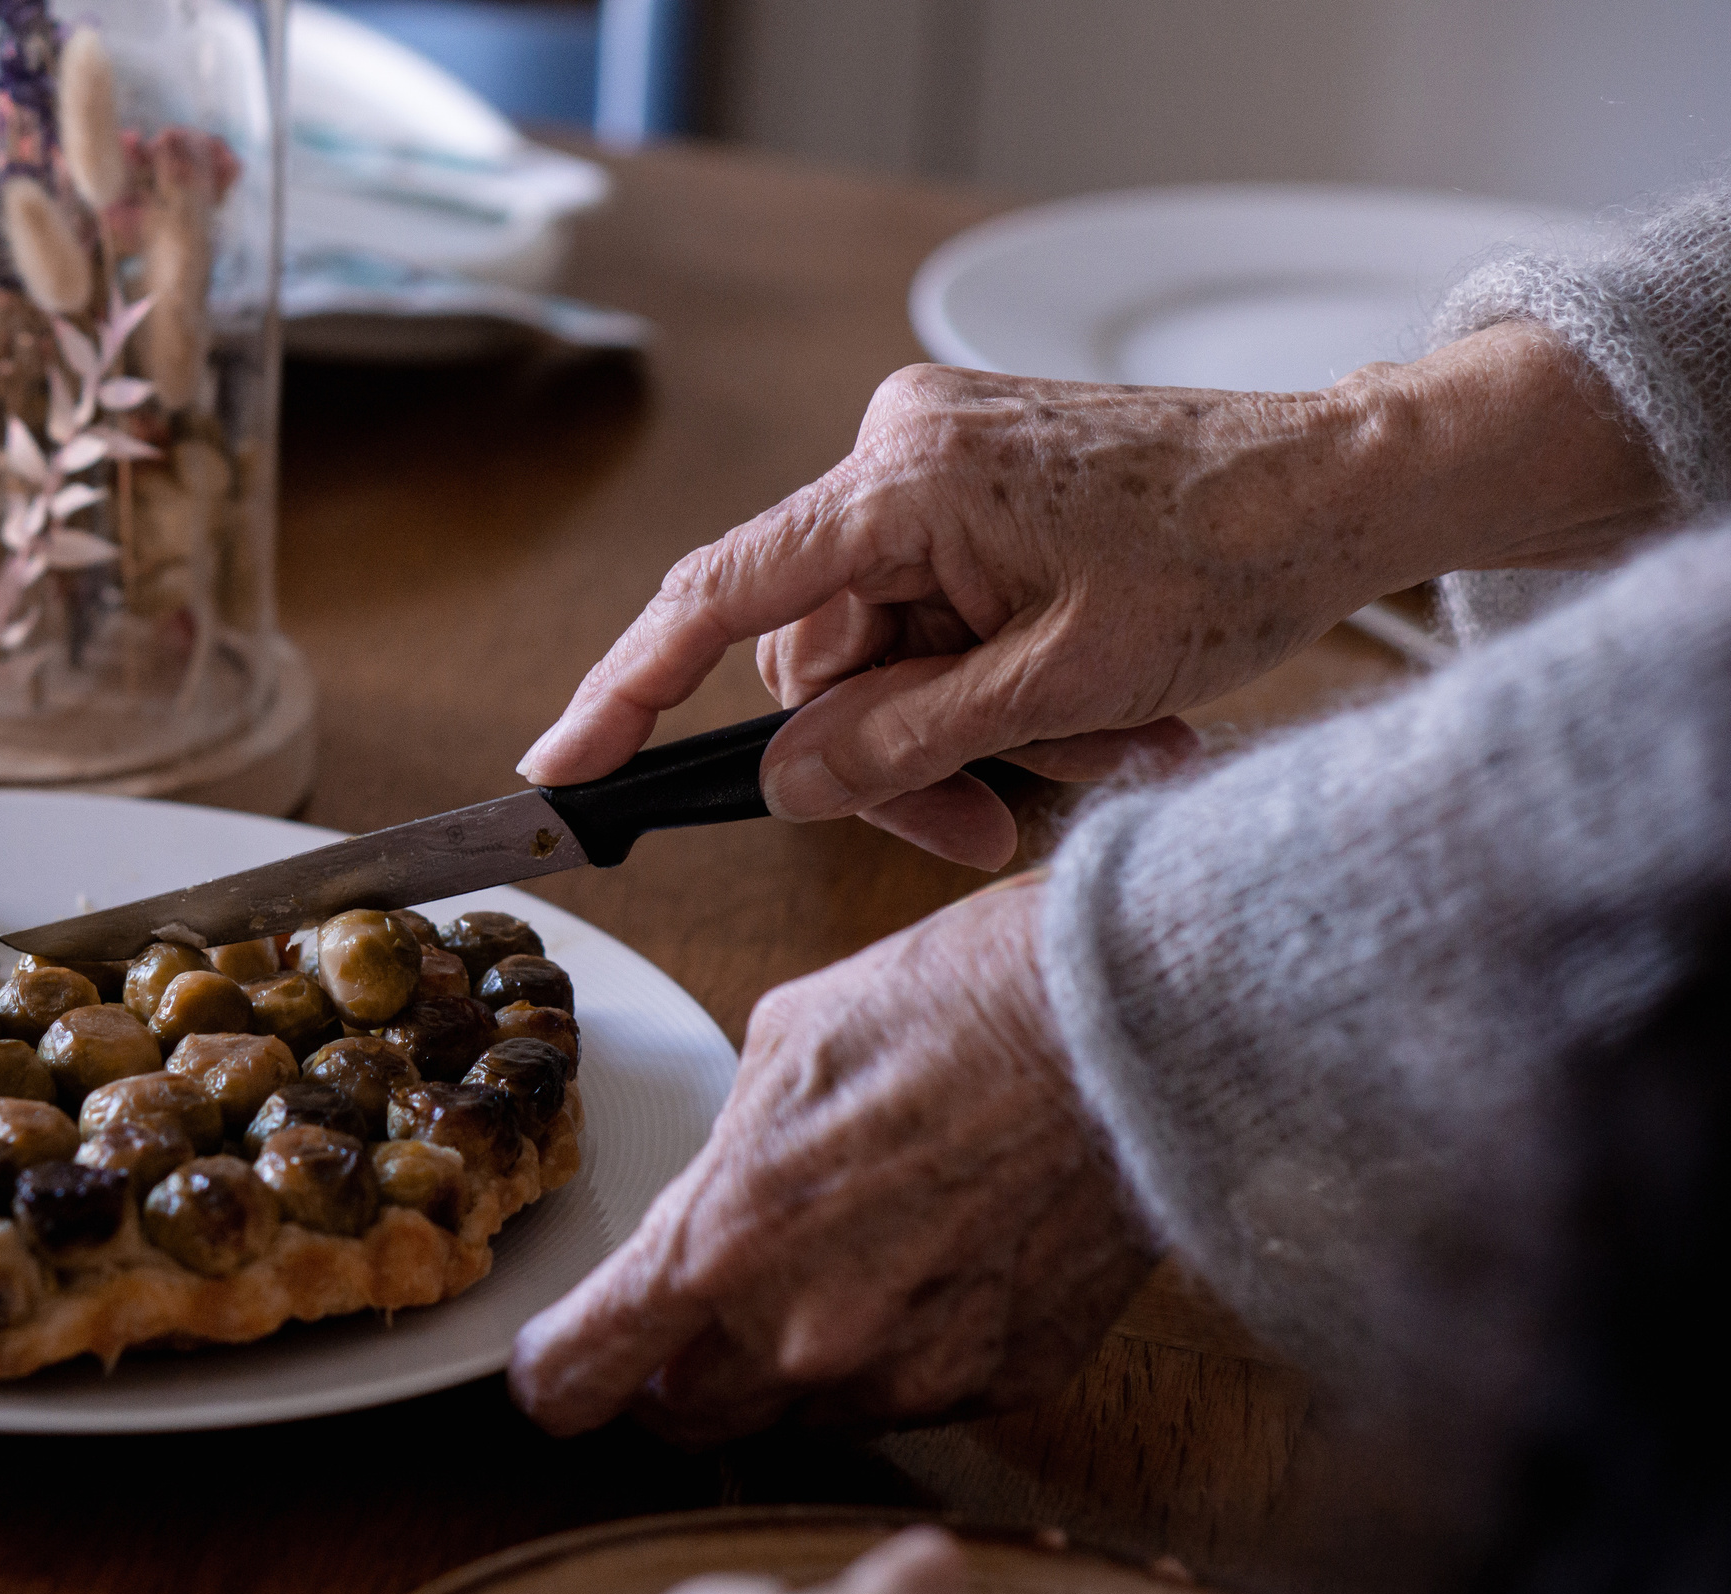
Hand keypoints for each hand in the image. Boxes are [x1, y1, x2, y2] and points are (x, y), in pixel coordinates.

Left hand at [509, 877, 1155, 1439]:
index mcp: (720, 1243)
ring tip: (854, 1254)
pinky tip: (940, 1261)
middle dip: (679, 1374)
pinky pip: (916, 1397)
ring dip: (799, 1364)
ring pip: (807, 1414)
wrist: (1127, 1024)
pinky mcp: (1003, 1381)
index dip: (557, 1378)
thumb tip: (722, 1190)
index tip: (557, 1369)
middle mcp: (804, 1335)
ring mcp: (909, 1371)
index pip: (582, 1376)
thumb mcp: (784, 1044)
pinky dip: (907, 1352)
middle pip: (689, 1418)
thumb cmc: (955, 1005)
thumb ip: (730, 1155)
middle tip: (702, 1313)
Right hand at [520, 324, 1669, 868]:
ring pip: (886, 652)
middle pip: (820, 656)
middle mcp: (898, 449)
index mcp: (905, 477)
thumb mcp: (1059, 687)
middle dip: (901, 755)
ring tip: (1110, 756)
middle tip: (991, 828)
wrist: (1349, 485)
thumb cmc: (1232, 559)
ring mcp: (936, 464)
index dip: (626, 691)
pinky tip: (1104, 713)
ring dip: (975, 730)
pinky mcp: (975, 489)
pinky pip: (936, 616)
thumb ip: (900, 741)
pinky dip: (1000, 685)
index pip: (719, 598)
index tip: (561, 766)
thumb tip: (778, 782)